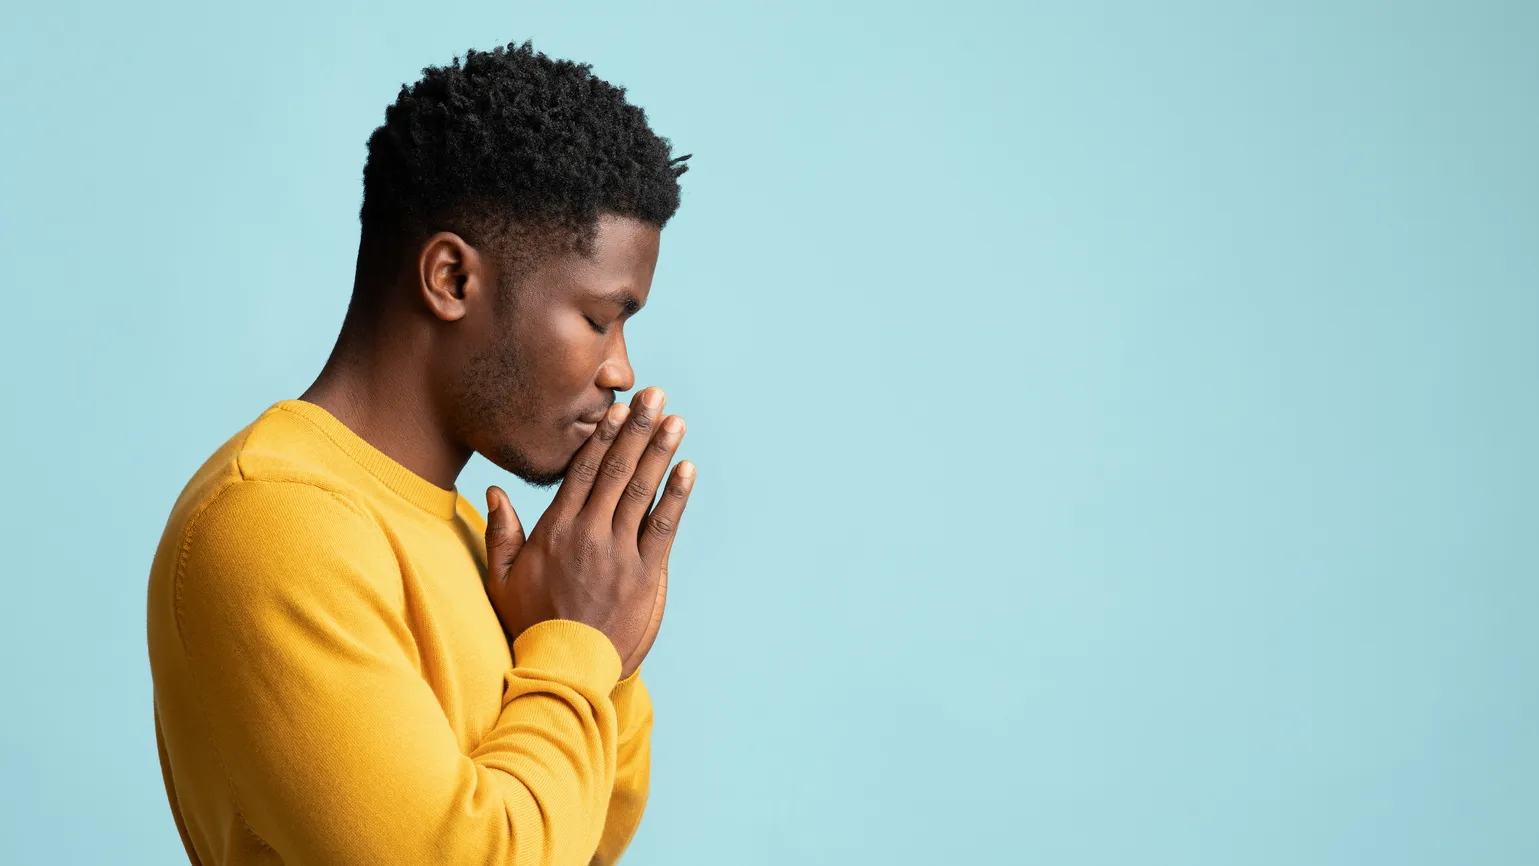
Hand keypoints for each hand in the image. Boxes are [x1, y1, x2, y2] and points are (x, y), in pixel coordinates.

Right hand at [483, 386, 694, 678]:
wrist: (563, 671)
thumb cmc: (530, 625)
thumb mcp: (501, 580)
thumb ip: (500, 533)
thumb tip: (494, 490)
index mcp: (555, 531)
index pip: (582, 471)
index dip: (602, 436)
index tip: (617, 408)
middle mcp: (588, 534)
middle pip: (616, 470)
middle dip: (637, 429)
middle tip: (655, 396)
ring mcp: (619, 553)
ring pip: (642, 491)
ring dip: (661, 452)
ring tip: (675, 420)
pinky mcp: (646, 575)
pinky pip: (664, 526)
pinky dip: (677, 496)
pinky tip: (688, 468)